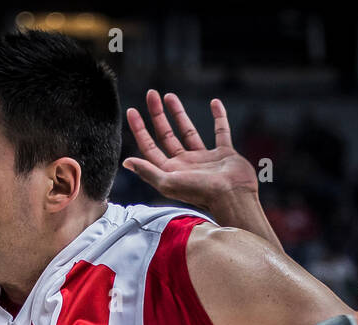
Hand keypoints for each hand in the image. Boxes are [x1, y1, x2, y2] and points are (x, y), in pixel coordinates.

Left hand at [122, 92, 258, 206]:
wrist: (232, 196)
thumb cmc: (200, 192)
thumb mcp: (168, 183)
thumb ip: (147, 171)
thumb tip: (125, 162)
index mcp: (170, 171)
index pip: (149, 147)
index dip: (139, 129)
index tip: (132, 110)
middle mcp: (185, 164)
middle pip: (166, 135)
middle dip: (157, 115)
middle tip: (151, 94)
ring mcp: (204, 158)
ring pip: (188, 131)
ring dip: (178, 114)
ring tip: (170, 96)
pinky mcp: (224, 154)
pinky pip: (221, 131)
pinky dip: (219, 117)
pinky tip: (214, 103)